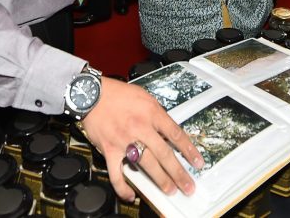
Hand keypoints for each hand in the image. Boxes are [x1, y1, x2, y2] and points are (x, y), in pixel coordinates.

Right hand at [81, 77, 202, 201]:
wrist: (91, 94)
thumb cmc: (118, 94)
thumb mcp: (145, 97)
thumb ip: (158, 115)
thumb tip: (169, 132)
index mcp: (152, 113)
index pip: (176, 134)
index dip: (189, 151)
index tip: (197, 163)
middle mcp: (140, 127)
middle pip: (164, 154)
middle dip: (178, 172)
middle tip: (188, 186)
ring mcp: (124, 140)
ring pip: (146, 165)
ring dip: (160, 180)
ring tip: (170, 190)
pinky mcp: (109, 149)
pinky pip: (117, 173)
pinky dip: (123, 186)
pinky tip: (131, 195)